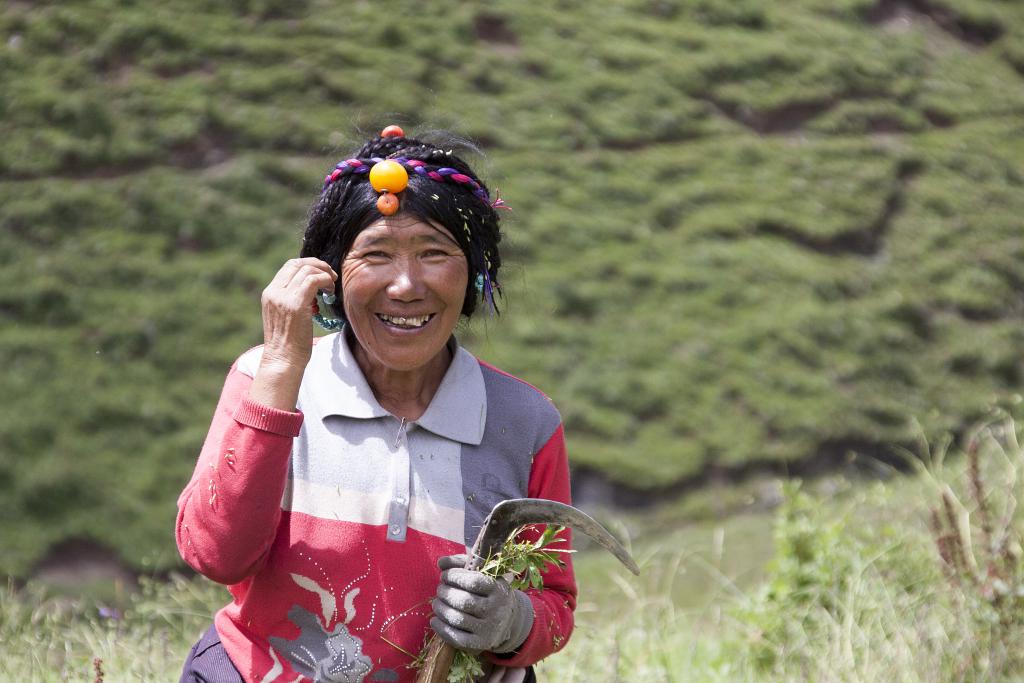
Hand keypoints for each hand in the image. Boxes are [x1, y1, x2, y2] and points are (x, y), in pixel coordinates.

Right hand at [248, 258, 336, 410]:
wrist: (283, 361)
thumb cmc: (289, 343)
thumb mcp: (286, 316)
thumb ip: (293, 300)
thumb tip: (313, 290)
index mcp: (270, 294)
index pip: (289, 267)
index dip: (308, 265)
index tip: (322, 274)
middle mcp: (274, 292)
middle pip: (297, 264)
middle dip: (317, 265)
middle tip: (331, 276)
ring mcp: (283, 297)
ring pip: (306, 270)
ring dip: (324, 274)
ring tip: (331, 287)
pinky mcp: (295, 304)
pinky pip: (313, 280)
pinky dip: (325, 280)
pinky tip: (330, 291)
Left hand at [430, 554, 533, 654]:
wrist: (505, 621)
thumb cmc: (487, 592)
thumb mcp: (481, 574)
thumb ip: (460, 563)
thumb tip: (440, 562)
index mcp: (498, 589)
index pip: (473, 581)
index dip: (454, 577)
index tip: (444, 575)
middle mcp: (497, 609)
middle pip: (464, 601)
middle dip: (445, 593)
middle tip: (439, 589)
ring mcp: (490, 629)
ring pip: (458, 618)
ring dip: (441, 609)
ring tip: (436, 603)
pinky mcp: (481, 644)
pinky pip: (457, 638)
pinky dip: (441, 629)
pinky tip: (434, 620)